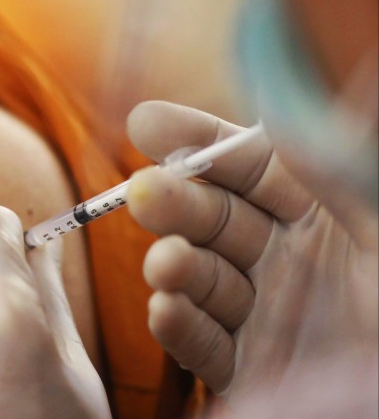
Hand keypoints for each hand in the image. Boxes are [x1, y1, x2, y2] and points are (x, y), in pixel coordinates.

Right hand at [126, 101, 378, 408]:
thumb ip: (329, 171)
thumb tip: (277, 100)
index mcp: (324, 214)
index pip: (249, 166)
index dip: (198, 141)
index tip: (146, 124)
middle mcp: (288, 259)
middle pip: (212, 218)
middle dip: (173, 203)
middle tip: (141, 193)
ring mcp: (265, 314)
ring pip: (200, 279)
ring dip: (173, 266)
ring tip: (165, 263)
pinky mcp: (250, 371)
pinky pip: (204, 346)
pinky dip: (179, 328)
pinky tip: (166, 308)